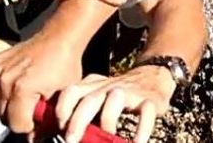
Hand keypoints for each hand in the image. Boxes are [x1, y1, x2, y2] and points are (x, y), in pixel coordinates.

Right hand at [0, 34, 82, 131]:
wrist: (58, 38)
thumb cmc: (64, 63)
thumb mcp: (63, 96)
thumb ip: (49, 120)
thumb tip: (36, 138)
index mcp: (22, 89)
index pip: (17, 125)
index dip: (29, 128)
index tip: (36, 122)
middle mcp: (4, 81)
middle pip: (3, 118)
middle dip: (17, 119)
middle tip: (30, 111)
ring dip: (4, 108)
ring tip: (20, 102)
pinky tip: (4, 97)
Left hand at [56, 66, 175, 142]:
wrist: (153, 75)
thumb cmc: (117, 94)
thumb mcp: (98, 95)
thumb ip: (81, 110)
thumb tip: (62, 134)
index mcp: (92, 86)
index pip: (72, 91)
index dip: (62, 108)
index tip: (58, 127)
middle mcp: (108, 87)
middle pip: (90, 100)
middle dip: (78, 121)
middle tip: (70, 140)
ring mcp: (129, 92)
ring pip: (115, 100)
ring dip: (107, 122)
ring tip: (108, 141)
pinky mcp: (150, 100)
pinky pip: (146, 113)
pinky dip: (142, 130)